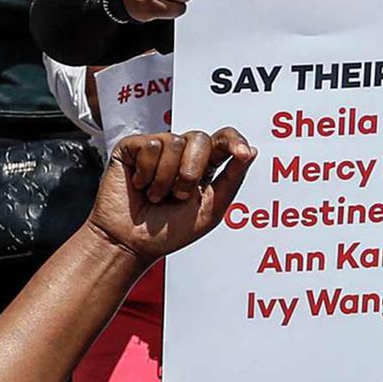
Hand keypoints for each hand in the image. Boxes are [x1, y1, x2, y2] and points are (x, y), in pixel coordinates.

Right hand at [88, 127, 256, 261]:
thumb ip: (232, 179)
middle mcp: (181, 154)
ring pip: (175, 142)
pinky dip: (147, 173)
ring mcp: (157, 148)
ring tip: (156, 196)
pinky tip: (139, 185)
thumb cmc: (168, 232)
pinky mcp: (133, 147)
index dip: (233, 141)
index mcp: (203, 167)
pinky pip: (151, 145)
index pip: (223, 140)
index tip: (241, 152)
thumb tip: (251, 150)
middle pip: (200, 138)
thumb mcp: (211, 210)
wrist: (131, 243)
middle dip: (191, 172)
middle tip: (178, 196)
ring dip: (166, 179)